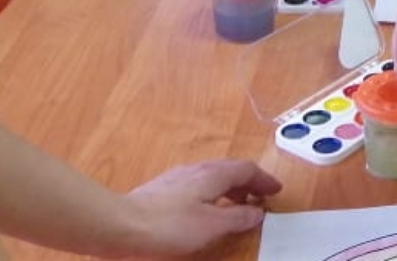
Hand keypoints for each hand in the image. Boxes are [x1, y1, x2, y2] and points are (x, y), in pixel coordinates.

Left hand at [116, 160, 282, 256]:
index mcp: (213, 174)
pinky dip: (212, 195)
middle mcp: (197, 170)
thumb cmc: (169, 225)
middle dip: (248, 184)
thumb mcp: (212, 226)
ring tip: (236, 206)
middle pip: (230, 170)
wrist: (121, 225)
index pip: (247, 169)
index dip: (264, 179)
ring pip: (212, 177)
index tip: (276, 191)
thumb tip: (257, 212)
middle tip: (260, 199)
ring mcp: (177, 178)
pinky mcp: (163, 189)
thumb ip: (238, 217)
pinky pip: (198, 185)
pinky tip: (205, 209)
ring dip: (230, 189)